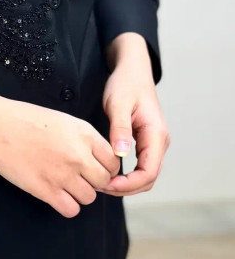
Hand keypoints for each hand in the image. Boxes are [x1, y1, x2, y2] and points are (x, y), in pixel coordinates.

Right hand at [0, 98, 120, 218]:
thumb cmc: (26, 120)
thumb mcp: (64, 121)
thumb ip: (85, 139)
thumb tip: (99, 161)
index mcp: (84, 134)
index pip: (114, 162)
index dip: (106, 167)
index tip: (95, 168)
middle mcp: (78, 155)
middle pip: (104, 181)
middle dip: (94, 182)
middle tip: (79, 177)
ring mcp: (62, 174)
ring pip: (89, 197)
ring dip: (79, 193)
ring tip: (63, 182)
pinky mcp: (46, 189)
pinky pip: (71, 209)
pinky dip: (66, 205)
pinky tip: (56, 194)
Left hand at [99, 33, 169, 195]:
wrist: (133, 71)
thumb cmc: (125, 84)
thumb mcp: (118, 104)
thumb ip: (120, 129)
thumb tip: (121, 155)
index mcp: (156, 134)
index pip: (149, 172)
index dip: (129, 184)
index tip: (107, 184)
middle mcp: (159, 142)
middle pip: (148, 179)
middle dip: (125, 188)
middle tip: (98, 186)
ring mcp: (153, 143)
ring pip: (144, 175)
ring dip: (125, 184)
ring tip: (100, 182)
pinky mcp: (145, 142)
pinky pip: (139, 166)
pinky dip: (126, 175)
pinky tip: (107, 173)